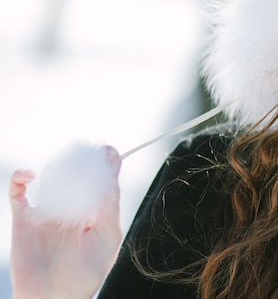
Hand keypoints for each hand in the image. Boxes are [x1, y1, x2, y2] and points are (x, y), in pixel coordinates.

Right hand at [9, 147, 122, 298]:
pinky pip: (18, 191)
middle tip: (89, 152)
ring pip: (50, 178)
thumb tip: (111, 177)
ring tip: (65, 166)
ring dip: (57, 167)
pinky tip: (31, 175)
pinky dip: (20, 177)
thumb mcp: (107, 237)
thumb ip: (109, 206)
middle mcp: (72, 209)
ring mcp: (48, 212)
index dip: (107, 165)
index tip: (109, 151)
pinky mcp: (24, 218)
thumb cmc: (85, 273)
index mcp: (95, 213)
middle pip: (77, 175)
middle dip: (83, 161)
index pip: (102, 182)